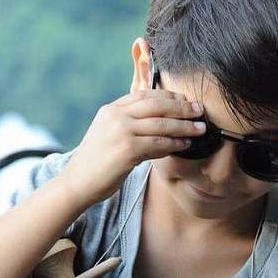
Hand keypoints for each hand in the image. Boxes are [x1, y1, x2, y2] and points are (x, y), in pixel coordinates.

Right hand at [58, 89, 206, 206]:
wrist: (77, 183)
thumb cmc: (96, 164)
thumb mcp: (108, 135)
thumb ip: (127, 124)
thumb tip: (155, 123)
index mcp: (111, 109)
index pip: (145, 94)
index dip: (168, 96)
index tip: (185, 100)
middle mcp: (116, 115)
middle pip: (157, 104)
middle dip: (182, 107)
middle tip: (200, 110)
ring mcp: (121, 131)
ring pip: (161, 123)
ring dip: (184, 126)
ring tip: (199, 129)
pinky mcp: (127, 149)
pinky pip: (158, 143)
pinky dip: (174, 143)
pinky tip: (185, 145)